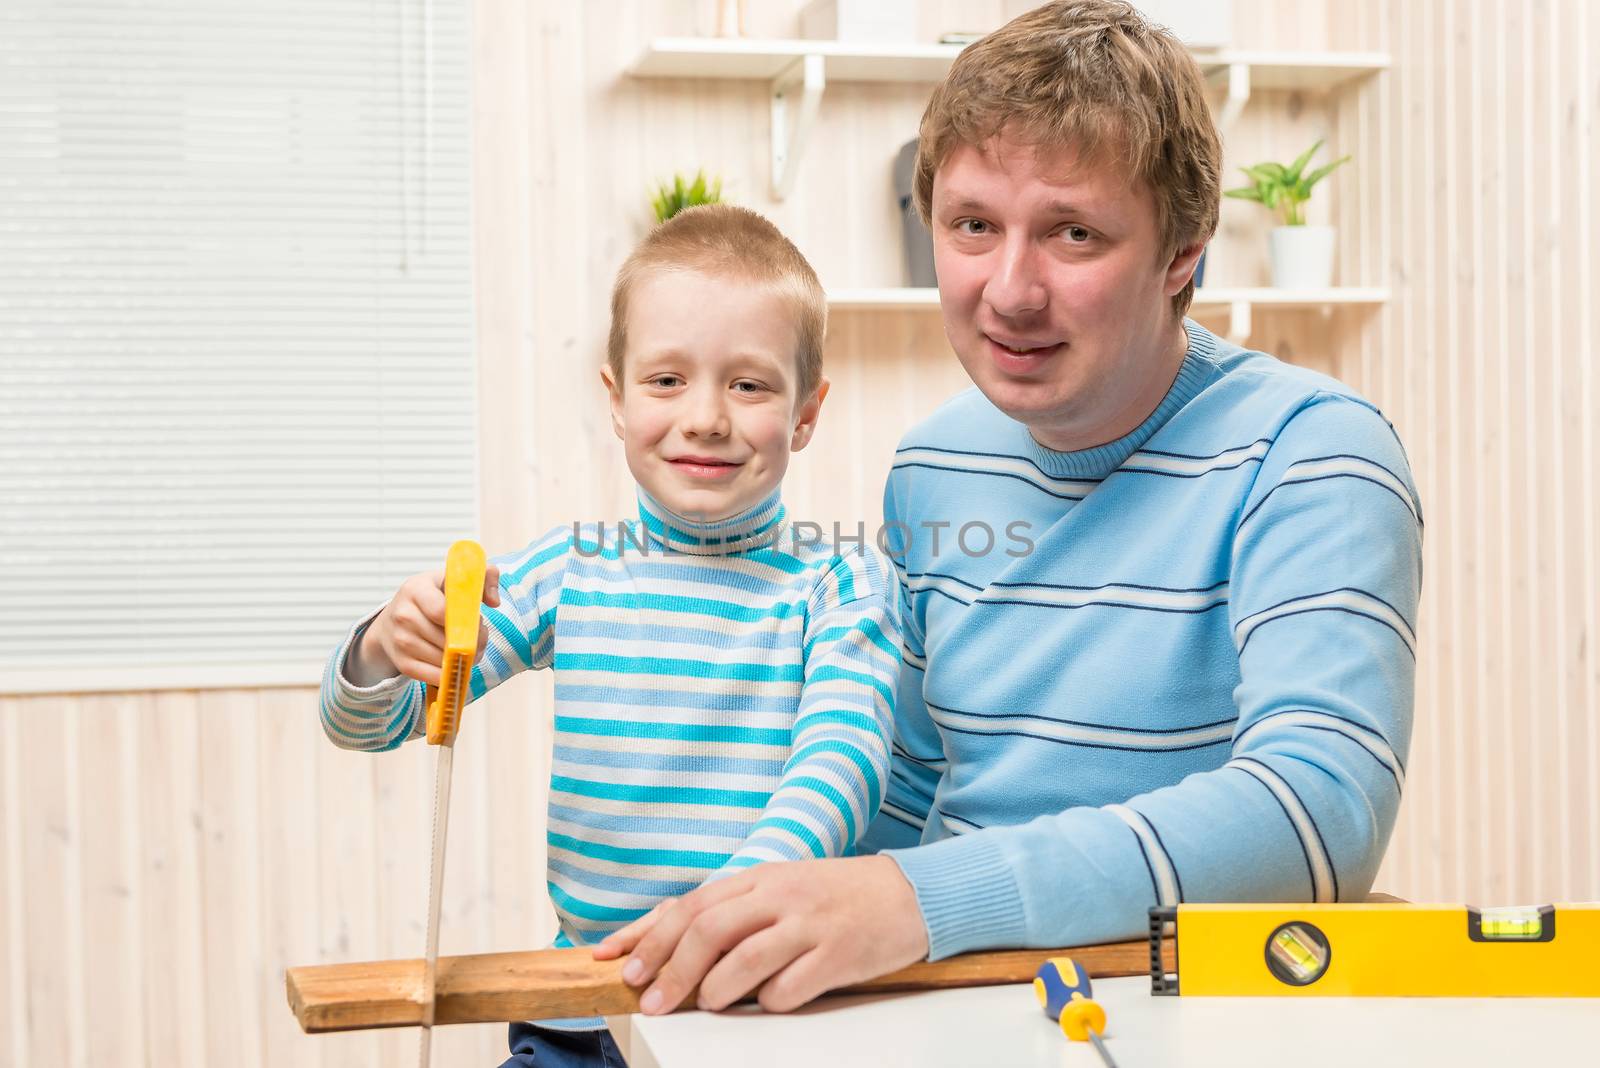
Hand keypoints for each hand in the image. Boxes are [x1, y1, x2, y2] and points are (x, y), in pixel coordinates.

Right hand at [347, 565, 500, 685]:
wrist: (392, 621)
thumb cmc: (431, 598)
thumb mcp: (452, 579)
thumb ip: (483, 576)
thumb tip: (494, 601)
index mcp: (416, 589)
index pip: (441, 611)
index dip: (466, 622)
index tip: (479, 623)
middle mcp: (403, 614)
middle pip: (446, 638)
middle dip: (471, 643)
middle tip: (479, 639)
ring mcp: (400, 640)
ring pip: (442, 659)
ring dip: (463, 659)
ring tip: (468, 649)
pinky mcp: (402, 663)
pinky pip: (434, 676)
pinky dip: (451, 674)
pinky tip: (455, 664)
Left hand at [592, 854, 928, 1014]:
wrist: (908, 894)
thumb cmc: (835, 897)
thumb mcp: (780, 888)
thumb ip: (733, 910)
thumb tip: (670, 940)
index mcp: (760, 878)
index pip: (691, 904)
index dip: (648, 934)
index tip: (616, 960)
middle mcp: (780, 896)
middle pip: (709, 929)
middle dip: (670, 968)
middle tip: (650, 999)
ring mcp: (809, 925)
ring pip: (744, 958)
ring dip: (714, 989)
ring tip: (705, 1004)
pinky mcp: (837, 955)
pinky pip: (790, 987)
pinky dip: (770, 1001)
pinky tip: (769, 1001)